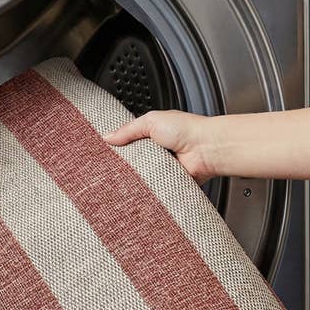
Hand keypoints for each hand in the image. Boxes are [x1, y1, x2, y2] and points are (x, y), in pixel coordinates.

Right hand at [104, 110, 219, 183]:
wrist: (205, 149)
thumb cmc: (186, 130)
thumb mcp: (150, 120)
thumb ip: (128, 129)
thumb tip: (108, 137)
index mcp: (152, 135)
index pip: (129, 143)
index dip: (117, 148)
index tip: (104, 152)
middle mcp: (157, 152)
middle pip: (132, 161)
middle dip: (123, 164)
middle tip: (111, 167)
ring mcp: (162, 168)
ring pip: (140, 176)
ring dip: (135, 177)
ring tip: (125, 177)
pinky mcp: (167, 183)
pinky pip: (152, 188)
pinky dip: (147, 188)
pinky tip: (139, 186)